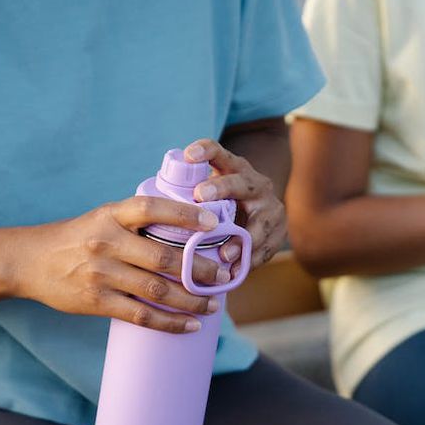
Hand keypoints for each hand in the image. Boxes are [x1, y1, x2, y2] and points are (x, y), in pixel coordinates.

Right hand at [17, 198, 231, 332]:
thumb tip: (188, 232)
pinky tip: (190, 325)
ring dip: (191, 300)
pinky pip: (141, 315)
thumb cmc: (78, 238)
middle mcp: (107, 242)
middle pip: (164, 258)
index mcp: (111, 215)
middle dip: (200, 270)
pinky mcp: (97, 301)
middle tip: (224, 276)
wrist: (30, 261)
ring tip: (213, 305)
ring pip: (157, 290)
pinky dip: (170, 322)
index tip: (213, 225)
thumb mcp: (103, 218)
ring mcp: (101, 274)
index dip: (185, 215)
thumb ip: (138, 223)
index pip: (152, 209)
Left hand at [185, 139, 286, 270]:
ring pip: (258, 223)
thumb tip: (146, 206)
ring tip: (225, 254)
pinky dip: (248, 262)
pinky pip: (264, 250)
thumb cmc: (224, 205)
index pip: (219, 152)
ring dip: (241, 240)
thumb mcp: (213, 192)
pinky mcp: (278, 234)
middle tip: (199, 196)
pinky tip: (235, 273)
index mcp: (236, 169)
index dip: (205, 151)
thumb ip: (189, 195)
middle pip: (239, 183)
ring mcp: (270, 209)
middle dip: (220, 188)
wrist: (263, 214)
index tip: (188, 156)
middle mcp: (255, 184)